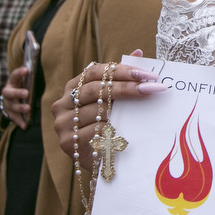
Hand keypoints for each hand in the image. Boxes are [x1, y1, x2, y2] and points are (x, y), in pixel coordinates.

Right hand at [1, 67, 30, 129]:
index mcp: (12, 82)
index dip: (20, 73)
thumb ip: (32, 79)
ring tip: (28, 109)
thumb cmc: (23, 87)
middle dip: (18, 93)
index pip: (15, 75)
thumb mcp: (26, 81)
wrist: (11, 96)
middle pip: (10, 93)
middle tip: (26, 93)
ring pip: (12, 106)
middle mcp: (7, 92)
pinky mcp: (9, 113)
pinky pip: (13, 118)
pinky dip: (19, 121)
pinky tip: (25, 126)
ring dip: (20, 108)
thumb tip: (47, 72)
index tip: (27, 70)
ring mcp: (7, 103)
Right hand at [52, 50, 166, 167]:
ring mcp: (63, 122)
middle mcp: (63, 102)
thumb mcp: (113, 101)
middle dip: (127, 88)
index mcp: (74, 86)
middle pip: (97, 89)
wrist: (99, 161)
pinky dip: (112, 129)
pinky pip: (94, 132)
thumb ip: (121, 77)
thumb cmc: (107, 124)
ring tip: (145, 108)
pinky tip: (127, 130)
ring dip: (123, 110)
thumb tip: (138, 53)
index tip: (148, 75)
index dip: (122, 71)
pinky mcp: (68, 142)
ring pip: (97, 111)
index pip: (97, 71)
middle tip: (152, 88)